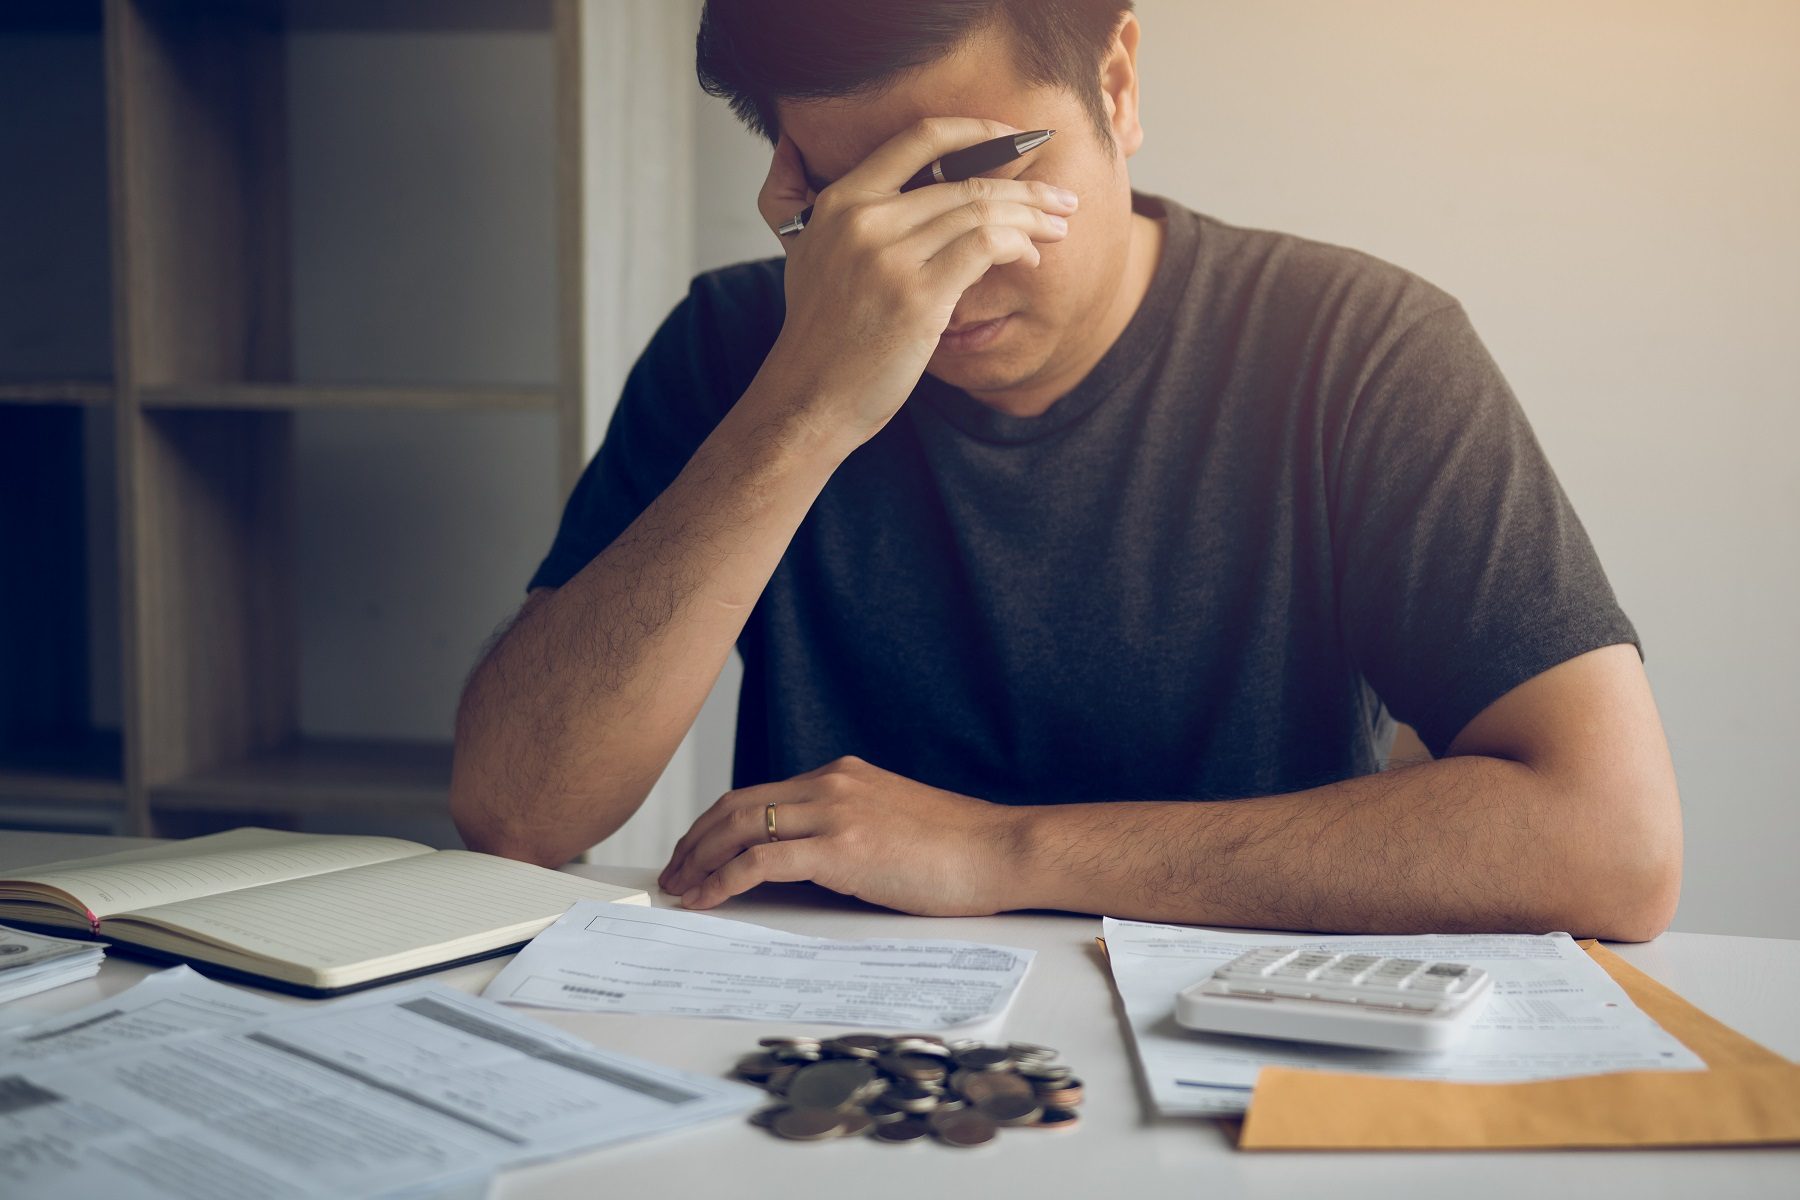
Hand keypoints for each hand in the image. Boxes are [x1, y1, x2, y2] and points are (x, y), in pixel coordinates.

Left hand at [657, 756, 1028, 915]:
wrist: (1002, 850)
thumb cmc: (960, 850)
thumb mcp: (892, 824)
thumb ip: (849, 829)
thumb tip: (810, 861)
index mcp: (843, 776)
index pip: (761, 794)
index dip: (718, 824)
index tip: (697, 851)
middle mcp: (832, 783)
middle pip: (737, 805)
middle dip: (695, 840)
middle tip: (672, 872)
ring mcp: (836, 811)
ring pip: (740, 827)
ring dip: (699, 860)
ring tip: (679, 889)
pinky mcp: (842, 847)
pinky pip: (761, 860)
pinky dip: (724, 880)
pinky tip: (707, 899)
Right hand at [756, 118, 1078, 441]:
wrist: (809, 396)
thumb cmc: (820, 333)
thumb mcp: (805, 252)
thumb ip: (814, 202)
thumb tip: (810, 150)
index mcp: (839, 202)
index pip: (920, 139)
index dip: (978, 131)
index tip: (1014, 140)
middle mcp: (863, 220)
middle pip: (965, 181)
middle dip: (1026, 188)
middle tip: (1061, 198)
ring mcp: (890, 257)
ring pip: (982, 212)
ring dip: (1032, 218)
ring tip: (1059, 228)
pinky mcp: (918, 296)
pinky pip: (986, 247)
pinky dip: (1018, 245)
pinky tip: (1031, 257)